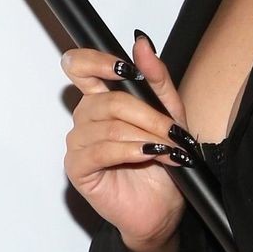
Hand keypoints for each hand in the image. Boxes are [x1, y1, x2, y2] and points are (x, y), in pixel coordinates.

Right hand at [62, 33, 195, 246]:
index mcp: (102, 100)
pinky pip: (101, 150)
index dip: (97, 61)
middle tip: (174, 134)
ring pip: (109, 126)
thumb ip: (156, 80)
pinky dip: (130, 151)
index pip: (81, 66)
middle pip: (108, 100)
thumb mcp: (170, 115)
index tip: (126, 69)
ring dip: (146, 136)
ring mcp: (79, 143)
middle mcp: (86, 118)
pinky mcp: (78, 168)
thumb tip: (141, 42)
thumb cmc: (162, 165)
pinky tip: (148, 157)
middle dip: (149, 116)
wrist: (163, 209)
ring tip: (168, 151)